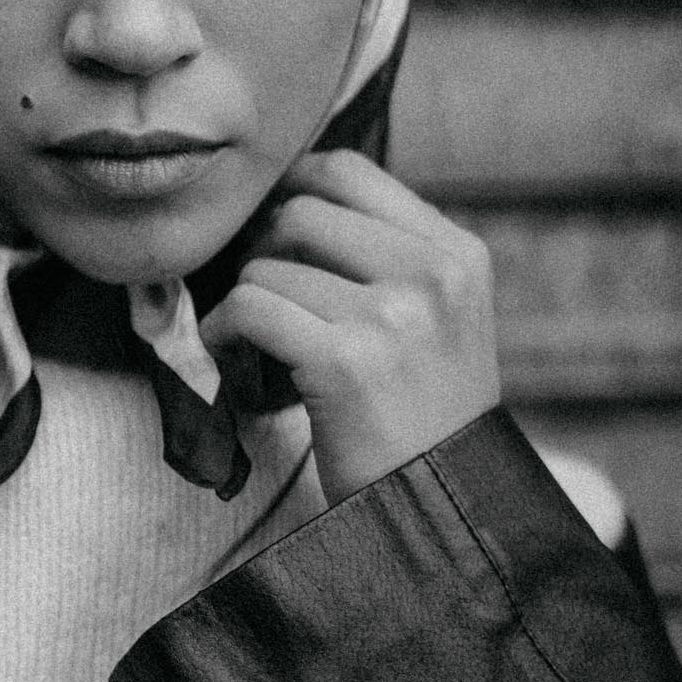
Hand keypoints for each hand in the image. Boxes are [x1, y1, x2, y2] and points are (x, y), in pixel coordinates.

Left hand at [201, 150, 500, 505]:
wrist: (441, 509)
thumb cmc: (423, 415)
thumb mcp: (440, 317)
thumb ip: (387, 256)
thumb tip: (287, 198)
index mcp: (457, 254)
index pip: (348, 171)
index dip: (291, 189)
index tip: (271, 230)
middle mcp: (432, 275)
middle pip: (300, 211)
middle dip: (262, 249)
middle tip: (260, 294)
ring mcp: (392, 317)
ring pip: (268, 264)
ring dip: (244, 302)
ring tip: (256, 341)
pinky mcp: (345, 361)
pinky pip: (250, 308)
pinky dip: (224, 333)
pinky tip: (236, 358)